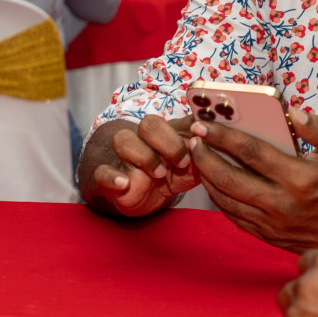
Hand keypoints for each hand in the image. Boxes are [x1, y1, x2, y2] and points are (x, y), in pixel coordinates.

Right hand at [85, 115, 199, 216]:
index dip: (191, 128)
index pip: (178, 119)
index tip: (201, 142)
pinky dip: (112, 177)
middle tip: (181, 162)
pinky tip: (125, 183)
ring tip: (158, 174)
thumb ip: (205, 154)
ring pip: (123, 139)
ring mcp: (126, 158)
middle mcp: (145, 140)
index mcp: (168, 134)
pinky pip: (102, 172)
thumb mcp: (194, 166)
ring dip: (144, 156)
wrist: (146, 196)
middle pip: (149, 123)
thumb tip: (215, 141)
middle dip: (168, 142)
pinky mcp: (111, 177)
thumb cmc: (173, 174)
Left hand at [187, 106, 317, 255]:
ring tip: (198, 158)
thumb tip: (291, 112)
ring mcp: (274, 224)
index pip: (250, 153)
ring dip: (206, 177)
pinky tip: (214, 182)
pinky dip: (219, 198)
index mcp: (301, 178)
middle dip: (204, 157)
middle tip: (193, 140)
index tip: (203, 125)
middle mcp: (283, 204)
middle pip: (228, 178)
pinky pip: (234, 216)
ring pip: (226, 199)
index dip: (222, 137)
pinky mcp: (270, 237)